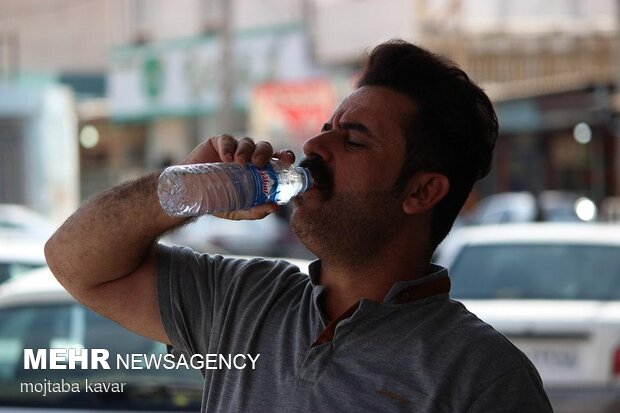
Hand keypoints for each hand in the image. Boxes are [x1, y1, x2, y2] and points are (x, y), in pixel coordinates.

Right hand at [180, 135, 295, 220]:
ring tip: (239, 163)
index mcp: (260, 170)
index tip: (288, 160)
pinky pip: (227, 140)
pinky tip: (226, 158)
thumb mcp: (239, 210)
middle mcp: (250, 156)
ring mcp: (234, 148)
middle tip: (258, 164)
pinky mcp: (218, 143)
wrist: (191, 195)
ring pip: (247, 142)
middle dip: (264, 153)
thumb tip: (275, 207)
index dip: (285, 156)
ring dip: (246, 150)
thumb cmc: (218, 200)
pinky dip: (228, 147)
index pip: (278, 159)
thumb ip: (256, 210)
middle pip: (264, 147)